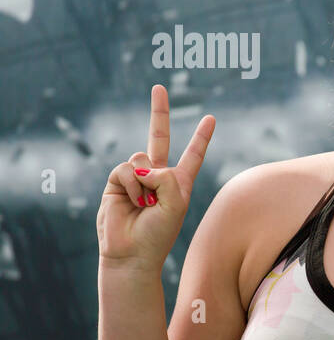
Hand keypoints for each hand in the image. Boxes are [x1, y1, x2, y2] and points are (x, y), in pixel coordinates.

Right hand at [97, 84, 214, 272]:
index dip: (201, 138)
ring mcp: (136, 177)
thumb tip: (143, 166)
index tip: (211, 118)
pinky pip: (126, 169)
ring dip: (147, 181)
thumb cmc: (159, 233)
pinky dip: (132, 184)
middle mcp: (157, 176)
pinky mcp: (116, 181)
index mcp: (179, 182)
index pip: (192, 155)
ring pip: (142, 157)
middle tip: (159, 87)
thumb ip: (167, 177)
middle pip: (158, 137)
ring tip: (147, 204)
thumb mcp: (176, 203)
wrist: (132, 252)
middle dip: (159, 111)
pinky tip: (134, 202)